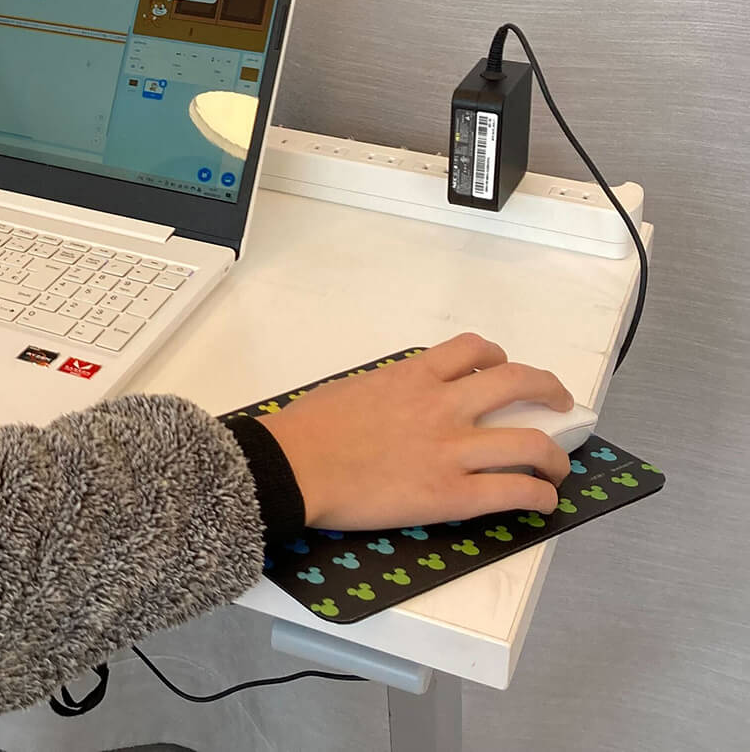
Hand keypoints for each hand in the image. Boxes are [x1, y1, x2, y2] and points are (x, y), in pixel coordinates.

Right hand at [255, 333, 573, 529]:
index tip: (501, 369)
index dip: (498, 357)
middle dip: (548, 390)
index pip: (472, 350)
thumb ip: (389, 389)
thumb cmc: (308, 427)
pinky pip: (514, 491)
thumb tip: (403, 402)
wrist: (294, 467)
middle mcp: (442, 406)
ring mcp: (451, 450)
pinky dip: (540, 495)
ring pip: (530, 443)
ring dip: (554, 454)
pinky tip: (543, 501)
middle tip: (556, 403)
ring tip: (558, 464)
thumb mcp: (353, 388)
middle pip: (517, 383)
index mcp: (412, 376)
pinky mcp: (452, 494)